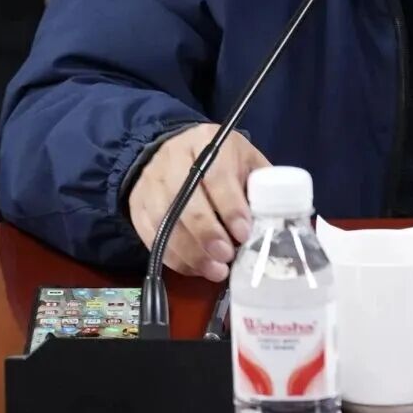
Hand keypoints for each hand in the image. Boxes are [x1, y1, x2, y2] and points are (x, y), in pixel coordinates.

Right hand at [128, 124, 270, 281]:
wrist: (171, 150)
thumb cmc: (219, 159)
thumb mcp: (244, 158)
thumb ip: (258, 182)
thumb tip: (275, 218)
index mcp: (207, 143)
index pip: (217, 175)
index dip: (230, 206)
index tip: (244, 232)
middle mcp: (174, 159)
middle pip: (186, 200)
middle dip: (208, 234)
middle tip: (227, 256)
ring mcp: (151, 183)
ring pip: (166, 222)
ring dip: (190, 252)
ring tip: (214, 270)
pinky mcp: (137, 205)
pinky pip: (151, 236)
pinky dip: (173, 257)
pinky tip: (194, 267)